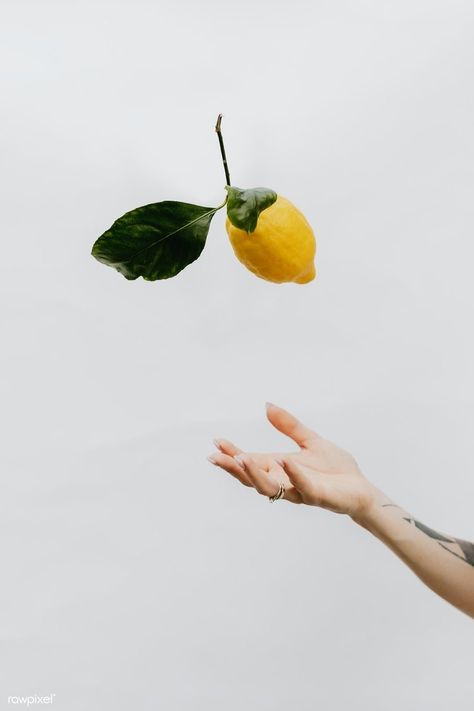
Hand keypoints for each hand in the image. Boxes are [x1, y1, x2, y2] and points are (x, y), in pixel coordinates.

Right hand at [208, 402, 380, 519]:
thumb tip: (267, 405)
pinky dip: (292, 474)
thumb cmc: (335, 468)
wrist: (361, 487)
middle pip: (251, 478)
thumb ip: (288, 425)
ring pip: (269, 488)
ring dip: (254, 474)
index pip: (250, 462)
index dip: (232, 453)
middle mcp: (283, 482)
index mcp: (278, 469)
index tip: (216, 441)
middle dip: (233, 468)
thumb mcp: (309, 440)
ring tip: (241, 458)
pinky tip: (282, 461)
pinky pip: (302, 486)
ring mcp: (298, 490)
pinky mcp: (317, 496)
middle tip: (216, 457)